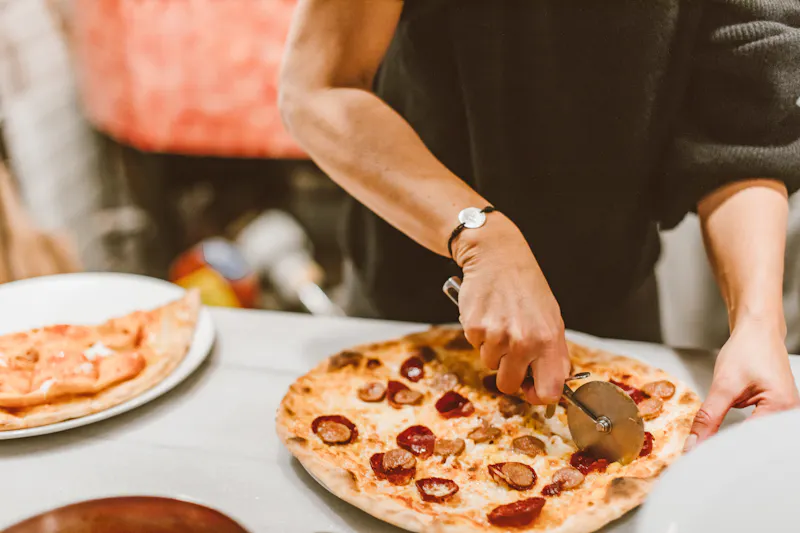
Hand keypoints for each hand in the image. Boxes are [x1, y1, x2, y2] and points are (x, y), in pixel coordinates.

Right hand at [453, 215, 570, 403]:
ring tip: (500, 322)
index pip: (549, 391)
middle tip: (509, 351)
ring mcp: (498, 335)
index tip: (530, 388)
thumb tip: (548, 384)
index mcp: (549, 340)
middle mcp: (525, 341)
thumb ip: (550, 352)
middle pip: (509, 385)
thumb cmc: (526, 287)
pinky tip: (488, 314)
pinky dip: (479, 336)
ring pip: (490, 365)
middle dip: (508, 374)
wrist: (497, 256)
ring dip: (493, 350)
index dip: (537, 396)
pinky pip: (475, 346)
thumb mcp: (550, 318)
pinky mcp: (475, 328)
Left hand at [686, 317, 799, 451]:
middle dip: (729, 450)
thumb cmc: (747, 350)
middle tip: (701, 457)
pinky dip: (736, 432)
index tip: (701, 461)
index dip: (725, 453)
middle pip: (756, 445)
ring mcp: (782, 412)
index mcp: (782, 409)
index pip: (751, 443)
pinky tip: (720, 437)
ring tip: (708, 450)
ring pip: (754, 437)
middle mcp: (788, 414)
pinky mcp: (773, 410)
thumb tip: (694, 444)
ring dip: (732, 441)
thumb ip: (709, 416)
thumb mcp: (724, 385)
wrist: (756, 330)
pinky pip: (754, 428)